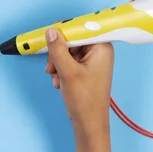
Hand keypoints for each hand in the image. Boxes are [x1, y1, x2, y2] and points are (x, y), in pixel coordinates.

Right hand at [45, 28, 112, 151]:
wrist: (88, 123)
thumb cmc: (84, 99)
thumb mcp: (67, 71)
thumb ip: (58, 49)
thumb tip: (51, 31)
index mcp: (102, 47)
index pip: (82, 27)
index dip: (65, 30)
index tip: (51, 34)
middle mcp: (99, 50)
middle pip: (72, 39)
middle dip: (58, 51)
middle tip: (51, 65)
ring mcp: (93, 60)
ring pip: (68, 50)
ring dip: (57, 62)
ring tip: (55, 76)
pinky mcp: (86, 68)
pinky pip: (69, 60)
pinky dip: (61, 68)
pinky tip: (58, 80)